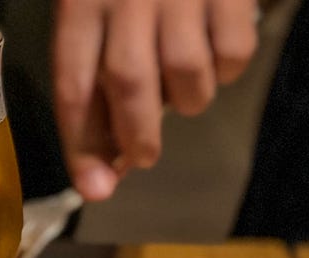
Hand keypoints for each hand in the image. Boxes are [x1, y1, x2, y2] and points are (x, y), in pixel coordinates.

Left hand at [52, 0, 258, 199]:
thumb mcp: (90, 5)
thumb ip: (93, 78)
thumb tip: (105, 165)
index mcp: (81, 2)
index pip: (74, 88)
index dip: (82, 148)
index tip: (94, 188)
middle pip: (130, 87)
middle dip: (138, 139)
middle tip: (143, 156)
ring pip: (187, 75)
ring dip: (187, 101)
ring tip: (182, 89)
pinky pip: (234, 52)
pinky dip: (228, 68)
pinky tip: (215, 52)